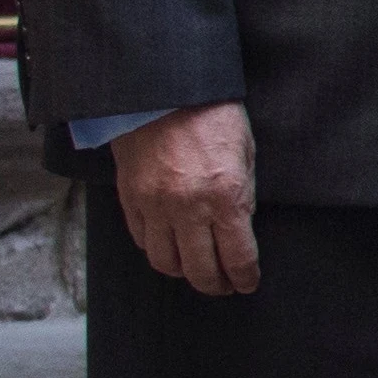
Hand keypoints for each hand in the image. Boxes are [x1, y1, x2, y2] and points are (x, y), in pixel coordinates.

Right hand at [114, 103, 258, 295]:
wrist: (163, 91)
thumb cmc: (213, 116)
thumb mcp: (246, 154)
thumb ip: (243, 194)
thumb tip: (240, 227)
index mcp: (226, 197)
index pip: (238, 256)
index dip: (244, 277)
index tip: (247, 284)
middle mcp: (188, 208)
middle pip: (199, 269)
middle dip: (215, 285)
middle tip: (223, 286)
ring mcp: (155, 206)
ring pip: (165, 262)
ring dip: (183, 272)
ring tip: (196, 271)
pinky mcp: (130, 199)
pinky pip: (142, 239)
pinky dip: (157, 250)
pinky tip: (169, 248)